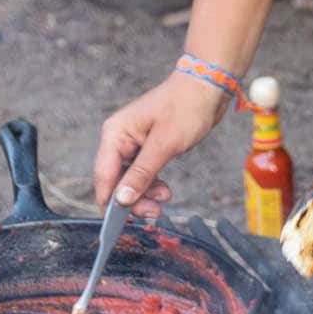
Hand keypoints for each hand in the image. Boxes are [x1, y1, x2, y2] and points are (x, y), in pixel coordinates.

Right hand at [94, 71, 228, 217]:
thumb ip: (141, 174)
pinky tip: (165, 191)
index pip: (103, 176)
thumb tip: (121, 200)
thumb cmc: (186, 108)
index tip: (117, 225)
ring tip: (165, 198)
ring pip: (130, 180)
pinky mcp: (148, 147)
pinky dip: (152, 184)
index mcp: (115, 134)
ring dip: (145, 194)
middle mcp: (119, 139)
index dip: (109, 201)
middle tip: (153, 213)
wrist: (209, 87)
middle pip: (115, 180)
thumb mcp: (164, 144)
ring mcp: (133, 143)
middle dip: (132, 199)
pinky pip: (143, 173)